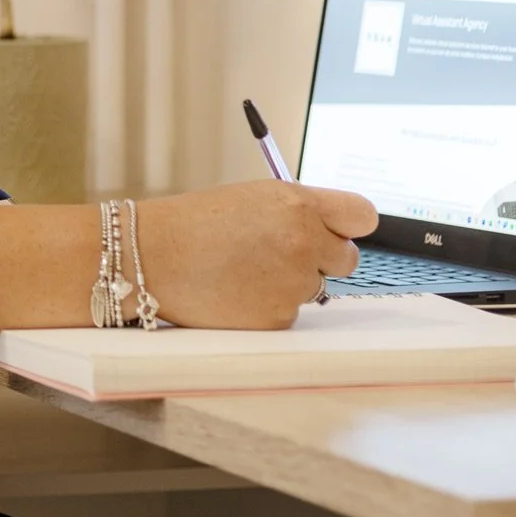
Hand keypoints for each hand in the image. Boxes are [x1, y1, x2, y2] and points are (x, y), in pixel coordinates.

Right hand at [133, 181, 376, 329]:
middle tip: (282, 255)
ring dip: (288, 282)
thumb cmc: (195, 223)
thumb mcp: (253, 199)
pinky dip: (267, 305)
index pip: (363, 215)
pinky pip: (288, 312)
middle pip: (346, 259)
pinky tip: (235, 291)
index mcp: (297, 203)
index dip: (349, 226)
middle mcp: (304, 242)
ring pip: (313, 287)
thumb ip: (298, 212)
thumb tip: (330, 231)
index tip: (337, 231)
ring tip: (242, 270)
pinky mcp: (278, 317)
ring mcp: (293, 283)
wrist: (153, 256)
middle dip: (322, 259)